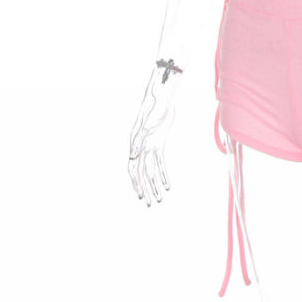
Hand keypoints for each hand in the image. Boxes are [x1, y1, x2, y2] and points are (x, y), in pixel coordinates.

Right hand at [128, 69, 175, 206]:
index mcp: (136, 144)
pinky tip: (168, 185)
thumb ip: (140, 138)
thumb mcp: (148, 121)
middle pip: (143, 173)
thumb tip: (132, 155)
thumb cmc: (154, 106)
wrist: (161, 96)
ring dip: (155, 184)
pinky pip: (160, 162)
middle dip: (147, 188)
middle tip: (151, 204)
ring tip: (160, 199)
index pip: (134, 168)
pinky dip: (164, 174)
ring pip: (151, 170)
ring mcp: (150, 146)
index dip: (137, 182)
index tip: (141, 195)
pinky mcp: (158, 143)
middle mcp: (141, 147)